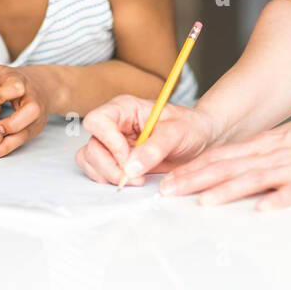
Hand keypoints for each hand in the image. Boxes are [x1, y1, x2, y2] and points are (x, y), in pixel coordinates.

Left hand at [0, 59, 48, 159]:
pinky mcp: (33, 130)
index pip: (14, 88)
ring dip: (8, 142)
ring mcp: (35, 117)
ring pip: (26, 131)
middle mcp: (32, 100)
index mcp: (21, 83)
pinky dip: (7, 149)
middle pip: (30, 111)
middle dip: (11, 123)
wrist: (41, 87)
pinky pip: (21, 142)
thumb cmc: (9, 80)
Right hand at [75, 94, 216, 185]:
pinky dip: (107, 180)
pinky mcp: (115, 160)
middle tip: (135, 177)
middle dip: (110, 166)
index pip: (98, 121)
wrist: (201, 141)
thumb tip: (130, 166)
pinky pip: (96, 171)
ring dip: (108, 175)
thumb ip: (154, 148)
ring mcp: (112, 143)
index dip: (109, 142)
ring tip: (136, 180)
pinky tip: (130, 181)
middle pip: (92, 145)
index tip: (128, 158)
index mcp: (125, 108)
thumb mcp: (177, 132)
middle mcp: (114, 125)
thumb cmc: (190, 127)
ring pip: (89, 159)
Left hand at [158, 106, 290, 210]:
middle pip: (229, 167)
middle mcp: (273, 154)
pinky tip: (264, 208)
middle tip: (171, 191)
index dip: (194, 168)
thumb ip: (257, 153)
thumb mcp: (283, 140)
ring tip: (205, 202)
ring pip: (256, 178)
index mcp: (264, 145)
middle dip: (197, 180)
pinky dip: (279, 199)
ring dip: (228, 190)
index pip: (221, 156)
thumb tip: (229, 165)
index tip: (170, 178)